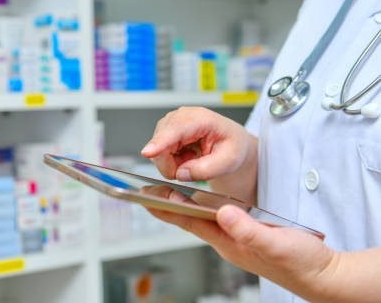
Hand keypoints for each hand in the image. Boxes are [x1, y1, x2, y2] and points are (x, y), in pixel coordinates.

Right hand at [141, 107, 256, 202]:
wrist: (231, 142)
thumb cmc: (232, 146)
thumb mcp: (229, 161)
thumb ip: (207, 169)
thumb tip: (181, 173)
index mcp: (202, 119)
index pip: (177, 129)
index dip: (161, 141)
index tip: (148, 152)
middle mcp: (182, 117)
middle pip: (162, 144)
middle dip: (172, 164)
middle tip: (193, 168)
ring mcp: (171, 124)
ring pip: (158, 151)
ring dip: (172, 163)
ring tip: (193, 159)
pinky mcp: (165, 132)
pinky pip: (158, 154)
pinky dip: (171, 161)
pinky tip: (186, 157)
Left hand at [145, 187, 338, 301]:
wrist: (322, 275)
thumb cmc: (300, 263)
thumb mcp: (275, 243)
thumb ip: (249, 229)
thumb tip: (224, 213)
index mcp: (229, 243)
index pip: (190, 222)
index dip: (168, 209)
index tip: (146, 198)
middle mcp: (228, 242)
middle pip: (191, 220)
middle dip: (168, 207)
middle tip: (147, 193)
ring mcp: (237, 241)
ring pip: (203, 221)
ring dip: (184, 207)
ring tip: (167, 195)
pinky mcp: (248, 237)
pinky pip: (219, 221)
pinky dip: (206, 210)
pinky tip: (205, 204)